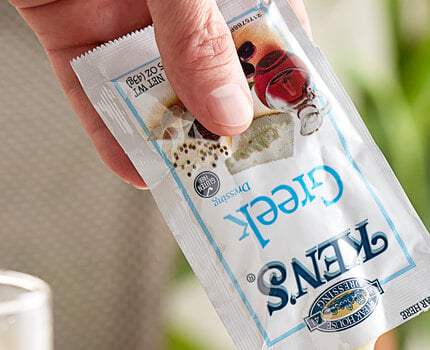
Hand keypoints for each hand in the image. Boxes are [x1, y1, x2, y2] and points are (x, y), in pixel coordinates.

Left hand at [11, 0, 309, 187]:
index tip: (291, 135)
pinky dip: (108, 127)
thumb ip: (197, 30)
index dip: (283, 84)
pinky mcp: (69, 19)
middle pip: (214, 70)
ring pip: (154, 85)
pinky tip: (132, 166)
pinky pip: (90, 84)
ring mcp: (124, 6)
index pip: (269, 32)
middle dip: (226, 124)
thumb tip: (226, 115)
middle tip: (242, 174)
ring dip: (172, 137)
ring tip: (193, 184)